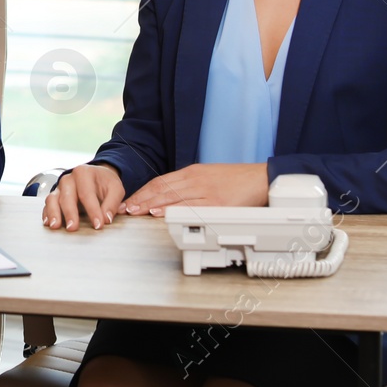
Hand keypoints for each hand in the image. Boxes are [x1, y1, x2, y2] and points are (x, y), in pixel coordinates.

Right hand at [43, 164, 125, 230]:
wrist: (97, 176)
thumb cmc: (105, 183)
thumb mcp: (115, 189)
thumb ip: (113, 203)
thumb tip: (106, 218)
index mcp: (84, 173)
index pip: (87, 193)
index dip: (92, 210)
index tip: (98, 224)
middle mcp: (69, 179)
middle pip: (67, 196)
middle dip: (69, 212)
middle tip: (73, 227)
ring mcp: (59, 188)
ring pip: (52, 199)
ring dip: (53, 213)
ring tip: (55, 226)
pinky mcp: (55, 197)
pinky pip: (47, 204)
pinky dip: (47, 214)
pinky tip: (49, 223)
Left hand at [122, 163, 269, 216]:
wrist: (261, 178)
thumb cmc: (237, 180)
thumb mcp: (208, 176)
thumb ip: (190, 185)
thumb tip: (171, 196)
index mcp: (192, 173)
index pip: (160, 182)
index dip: (142, 192)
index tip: (129, 201)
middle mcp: (195, 180)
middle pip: (161, 189)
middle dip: (140, 199)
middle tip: (125, 208)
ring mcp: (206, 192)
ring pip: (172, 197)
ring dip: (150, 205)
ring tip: (135, 211)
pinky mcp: (217, 204)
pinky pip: (190, 207)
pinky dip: (173, 210)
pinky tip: (161, 214)